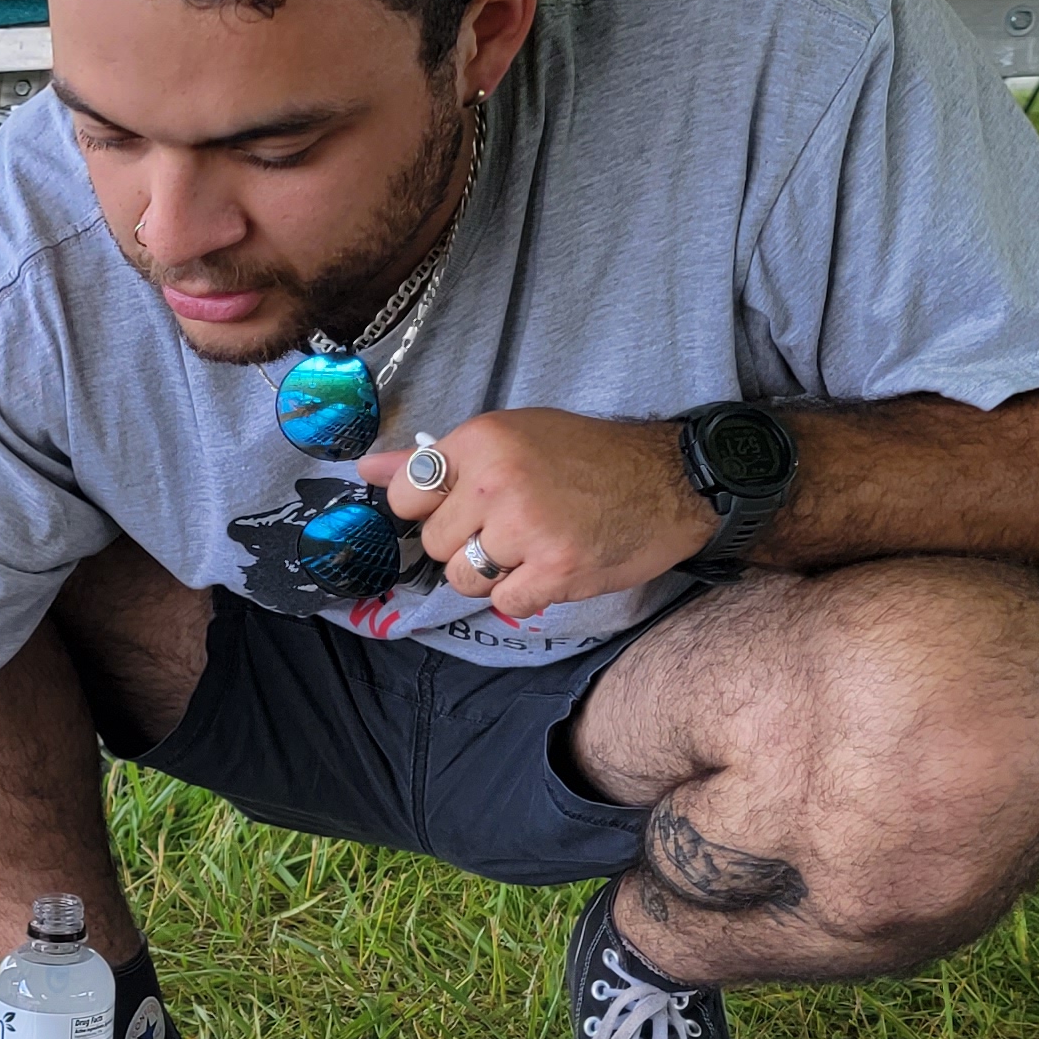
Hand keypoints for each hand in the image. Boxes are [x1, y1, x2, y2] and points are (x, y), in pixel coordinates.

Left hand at [366, 409, 708, 622]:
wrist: (672, 480)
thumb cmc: (590, 458)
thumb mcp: (513, 436)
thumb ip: (439, 459)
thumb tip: (366, 467)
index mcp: (482, 441)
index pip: (405, 494)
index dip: (427, 510)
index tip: (458, 509)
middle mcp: (497, 481)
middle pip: (433, 544)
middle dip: (465, 544)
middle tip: (511, 527)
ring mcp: (525, 528)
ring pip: (462, 577)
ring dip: (492, 573)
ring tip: (532, 547)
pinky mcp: (554, 569)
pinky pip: (504, 602)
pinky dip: (525, 594)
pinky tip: (553, 566)